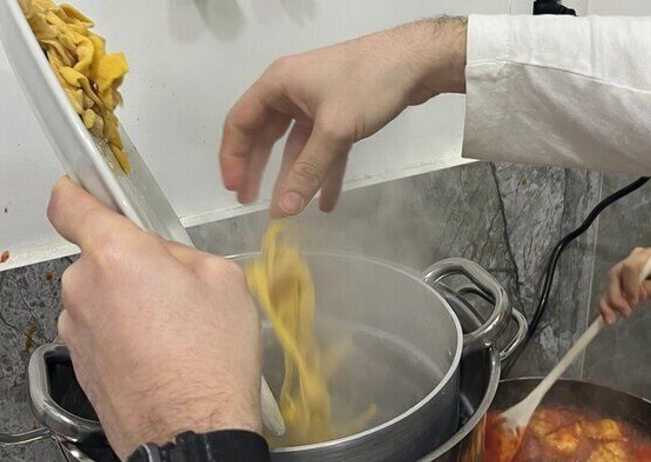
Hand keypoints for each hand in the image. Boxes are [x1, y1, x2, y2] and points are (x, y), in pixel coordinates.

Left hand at [48, 177, 261, 459]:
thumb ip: (183, 254)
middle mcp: (82, 288)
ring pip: (101, 298)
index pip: (70, 205)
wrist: (191, 435)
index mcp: (116, 254)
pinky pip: (101, 333)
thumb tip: (165, 261)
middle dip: (132, 265)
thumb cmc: (211, 358)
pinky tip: (159, 359)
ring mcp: (75, 331)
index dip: (77, 194)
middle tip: (175, 291)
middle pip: (100, 257)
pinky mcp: (79, 365)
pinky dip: (124, 337)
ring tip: (172, 335)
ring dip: (128, 305)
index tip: (86, 193)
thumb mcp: (224, 280)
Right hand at [220, 17, 466, 217]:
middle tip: (251, 202)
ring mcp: (316, 104)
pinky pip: (323, 149)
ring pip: (296, 147)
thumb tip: (282, 211)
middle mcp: (291, 93)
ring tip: (286, 208)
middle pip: (265, 136)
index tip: (235, 190)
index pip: (240, 123)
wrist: (417, 62)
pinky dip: (323, 172)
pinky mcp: (339, 114)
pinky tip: (325, 202)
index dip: (233, 158)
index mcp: (278, 85)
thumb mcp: (334, 131)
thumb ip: (307, 172)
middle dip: (259, 170)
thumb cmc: (368, 85)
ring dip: (292, 176)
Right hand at [599, 247, 650, 325]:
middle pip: (615, 275)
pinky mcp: (628, 279)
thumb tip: (630, 295)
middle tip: (624, 313)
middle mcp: (635, 259)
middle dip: (615, 295)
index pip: (629, 268)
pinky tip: (607, 316)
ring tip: (611, 320)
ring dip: (609, 302)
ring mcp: (630, 269)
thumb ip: (648, 289)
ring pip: (611, 284)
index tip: (637, 302)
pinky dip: (609, 303)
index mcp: (647, 256)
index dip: (629, 286)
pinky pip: (615, 290)